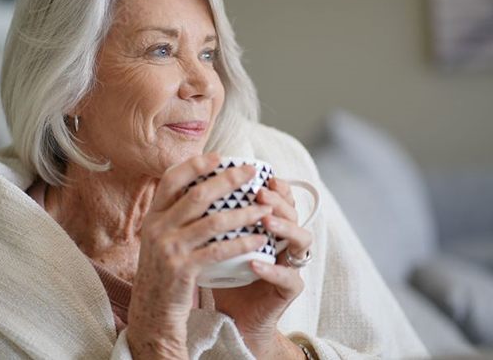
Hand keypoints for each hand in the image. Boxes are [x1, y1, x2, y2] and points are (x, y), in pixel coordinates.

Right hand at [127, 153, 272, 358]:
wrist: (152, 313)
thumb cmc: (163, 272)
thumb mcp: (159, 239)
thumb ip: (174, 215)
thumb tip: (203, 188)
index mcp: (153, 216)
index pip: (171, 179)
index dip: (195, 165)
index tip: (218, 156)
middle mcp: (157, 228)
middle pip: (198, 195)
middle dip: (228, 180)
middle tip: (251, 172)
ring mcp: (169, 249)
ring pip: (213, 222)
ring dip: (244, 213)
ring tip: (266, 208)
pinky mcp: (184, 270)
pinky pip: (220, 251)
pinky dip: (243, 243)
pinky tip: (260, 239)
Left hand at [212, 177, 312, 358]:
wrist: (234, 318)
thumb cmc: (224, 275)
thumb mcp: (217, 242)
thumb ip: (213, 218)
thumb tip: (191, 186)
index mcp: (272, 226)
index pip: (281, 199)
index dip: (276, 186)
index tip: (257, 174)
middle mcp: (286, 241)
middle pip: (294, 212)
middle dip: (278, 200)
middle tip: (260, 193)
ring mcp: (292, 265)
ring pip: (302, 239)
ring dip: (284, 226)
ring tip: (264, 220)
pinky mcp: (291, 289)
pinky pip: (289, 277)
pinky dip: (272, 269)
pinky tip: (255, 263)